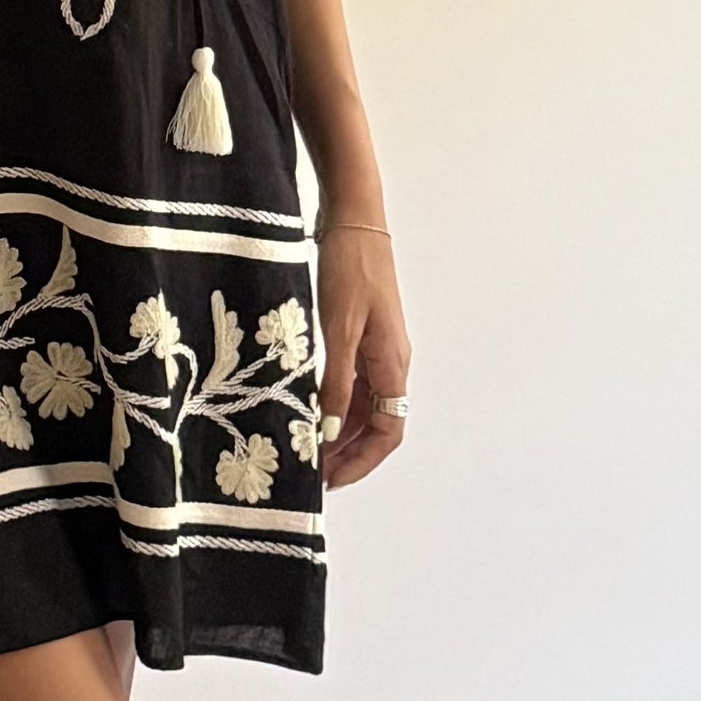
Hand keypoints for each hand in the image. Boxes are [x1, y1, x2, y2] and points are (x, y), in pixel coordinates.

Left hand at [314, 226, 410, 488]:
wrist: (354, 221)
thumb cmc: (351, 268)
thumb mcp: (339, 328)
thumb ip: (338, 382)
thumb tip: (332, 432)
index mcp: (393, 364)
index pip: (389, 433)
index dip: (362, 461)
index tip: (331, 479)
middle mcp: (390, 361)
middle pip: (377, 424)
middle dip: (349, 452)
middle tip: (313, 472)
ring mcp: (377, 347)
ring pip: (365, 405)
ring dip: (341, 429)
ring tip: (307, 446)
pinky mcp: (361, 333)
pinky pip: (353, 380)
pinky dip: (335, 400)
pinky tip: (309, 405)